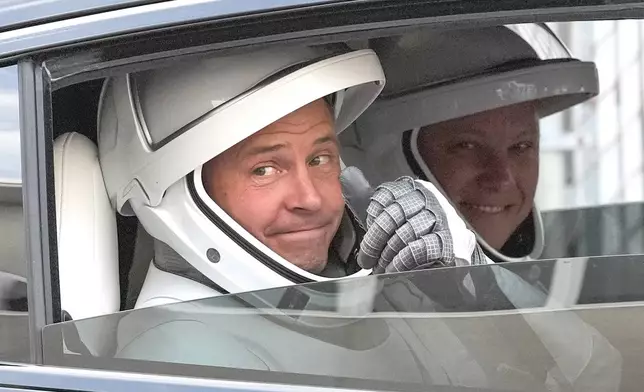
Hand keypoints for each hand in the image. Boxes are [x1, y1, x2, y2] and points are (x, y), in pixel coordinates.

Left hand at [357, 177, 487, 272]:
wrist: (462, 260)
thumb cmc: (430, 240)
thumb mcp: (411, 219)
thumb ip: (392, 217)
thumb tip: (366, 231)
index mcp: (418, 190)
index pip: (387, 195)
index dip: (373, 217)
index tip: (365, 234)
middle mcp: (431, 200)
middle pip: (393, 215)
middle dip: (375, 240)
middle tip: (367, 259)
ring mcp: (442, 219)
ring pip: (404, 233)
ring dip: (387, 254)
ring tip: (380, 268)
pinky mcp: (450, 242)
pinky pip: (417, 250)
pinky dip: (401, 262)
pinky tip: (394, 270)